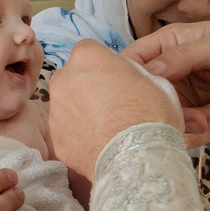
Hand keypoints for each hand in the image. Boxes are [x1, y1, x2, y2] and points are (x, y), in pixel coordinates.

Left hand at [45, 41, 183, 179]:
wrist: (136, 160)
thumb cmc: (151, 114)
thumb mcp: (154, 80)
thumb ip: (130, 72)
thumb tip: (124, 77)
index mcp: (87, 56)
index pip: (90, 50)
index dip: (105, 64)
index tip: (118, 78)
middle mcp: (63, 78)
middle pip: (73, 76)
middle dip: (88, 86)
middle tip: (112, 104)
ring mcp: (55, 110)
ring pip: (68, 104)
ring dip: (82, 111)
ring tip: (106, 128)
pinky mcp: (56, 139)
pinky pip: (68, 131)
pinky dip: (79, 136)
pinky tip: (99, 145)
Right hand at [121, 21, 209, 142]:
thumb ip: (184, 56)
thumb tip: (151, 70)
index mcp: (168, 46)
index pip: (132, 60)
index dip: (129, 79)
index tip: (143, 95)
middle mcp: (170, 74)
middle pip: (146, 100)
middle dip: (170, 112)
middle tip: (196, 116)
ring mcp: (182, 98)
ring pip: (168, 121)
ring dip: (195, 123)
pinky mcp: (198, 117)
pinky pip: (193, 133)